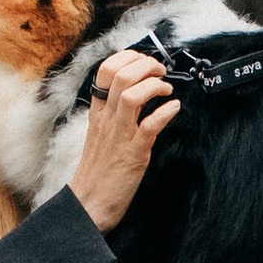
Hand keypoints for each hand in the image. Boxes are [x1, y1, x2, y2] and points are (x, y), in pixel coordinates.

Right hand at [67, 46, 180, 232]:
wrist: (89, 204)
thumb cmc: (98, 172)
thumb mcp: (100, 135)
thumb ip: (114, 114)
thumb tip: (136, 96)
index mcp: (98, 114)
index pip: (105, 72)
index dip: (128, 58)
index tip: (144, 60)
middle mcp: (107, 120)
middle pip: (120, 76)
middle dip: (145, 65)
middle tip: (160, 71)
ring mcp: (119, 135)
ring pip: (131, 95)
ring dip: (154, 86)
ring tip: (166, 89)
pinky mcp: (133, 153)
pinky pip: (149, 126)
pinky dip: (165, 113)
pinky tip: (173, 109)